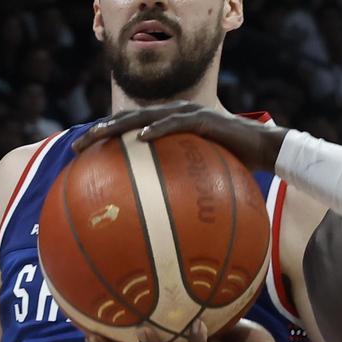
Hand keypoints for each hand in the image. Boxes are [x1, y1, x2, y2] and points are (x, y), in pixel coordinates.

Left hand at [72, 102, 289, 173]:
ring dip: (118, 126)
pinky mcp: (204, 119)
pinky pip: (175, 123)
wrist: (265, 151)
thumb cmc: (233, 169)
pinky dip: (156, 129)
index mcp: (167, 127)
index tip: (78, 155)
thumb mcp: (200, 183)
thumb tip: (157, 227)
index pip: (128, 130)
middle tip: (75, 147)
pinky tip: (139, 140)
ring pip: (144, 116)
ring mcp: (187, 114)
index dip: (102, 139)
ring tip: (98, 137)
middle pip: (126, 120)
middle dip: (99, 132)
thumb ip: (179, 193)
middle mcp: (173, 115)